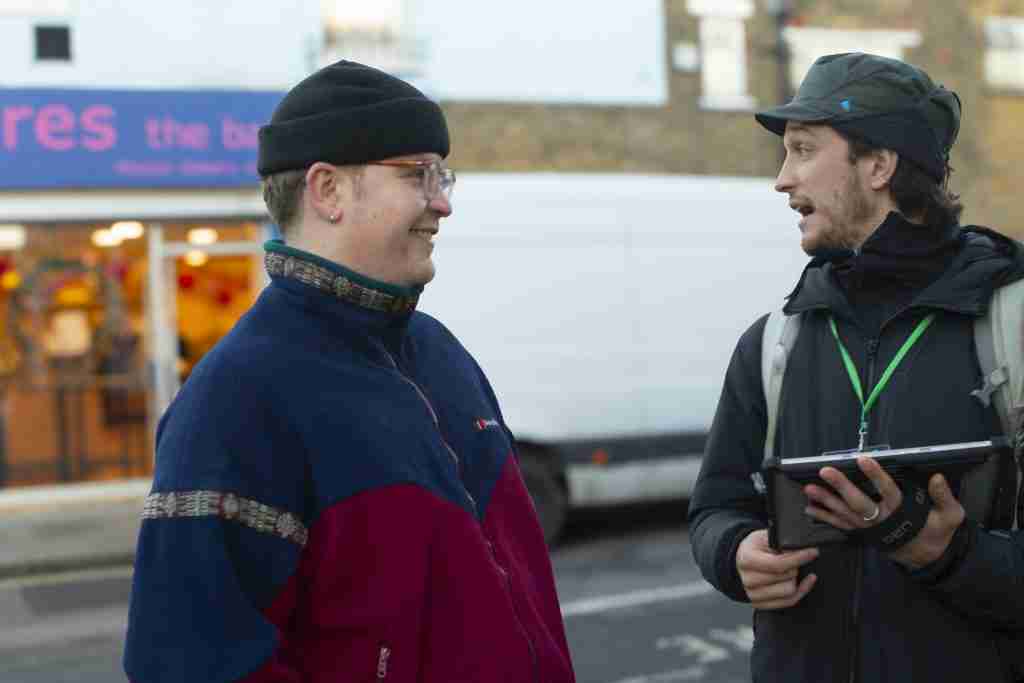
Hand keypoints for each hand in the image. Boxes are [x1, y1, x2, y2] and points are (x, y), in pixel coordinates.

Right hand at [736, 529, 818, 609]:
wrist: (742, 558)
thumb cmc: (755, 547)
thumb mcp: (765, 536)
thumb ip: (781, 541)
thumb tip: (801, 548)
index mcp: (747, 560)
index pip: (778, 564)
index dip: (798, 558)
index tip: (812, 552)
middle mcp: (748, 580)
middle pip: (785, 578)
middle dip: (796, 566)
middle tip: (797, 558)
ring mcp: (753, 594)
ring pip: (789, 592)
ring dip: (796, 579)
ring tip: (794, 569)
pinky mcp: (760, 604)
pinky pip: (788, 602)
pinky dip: (801, 591)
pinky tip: (804, 582)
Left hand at [803, 457, 964, 568]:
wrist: (926, 557)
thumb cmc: (937, 531)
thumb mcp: (950, 516)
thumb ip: (944, 497)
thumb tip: (936, 477)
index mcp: (903, 513)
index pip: (888, 491)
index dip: (875, 476)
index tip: (862, 459)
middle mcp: (882, 520)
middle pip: (859, 503)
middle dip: (841, 486)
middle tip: (825, 471)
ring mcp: (870, 529)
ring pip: (845, 514)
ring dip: (826, 502)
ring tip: (809, 489)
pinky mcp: (863, 534)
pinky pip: (841, 526)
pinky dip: (825, 517)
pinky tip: (809, 509)